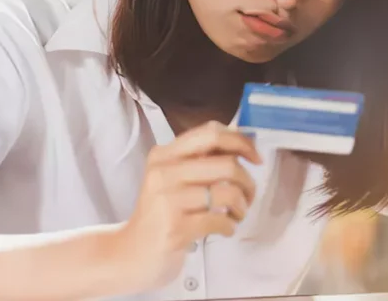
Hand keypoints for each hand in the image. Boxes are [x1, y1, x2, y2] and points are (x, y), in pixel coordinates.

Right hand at [110, 121, 260, 291]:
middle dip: (247, 182)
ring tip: (236, 215)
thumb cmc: (160, 214)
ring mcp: (168, 200)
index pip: (210, 133)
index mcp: (164, 154)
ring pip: (228, 193)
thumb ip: (200, 160)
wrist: (133, 253)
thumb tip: (240, 141)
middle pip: (226, 164)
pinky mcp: (176, 228)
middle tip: (247, 197)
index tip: (255, 158)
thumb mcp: (172, 179)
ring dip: (242, 206)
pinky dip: (230, 226)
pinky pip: (220, 220)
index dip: (241, 142)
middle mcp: (163, 172)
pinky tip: (224, 229)